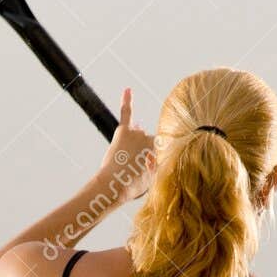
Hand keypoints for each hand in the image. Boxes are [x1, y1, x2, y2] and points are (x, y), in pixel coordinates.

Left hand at [95, 88, 153, 202]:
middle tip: (133, 170)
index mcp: (163, 152)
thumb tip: (148, 143)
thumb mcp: (151, 178)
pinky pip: (127, 112)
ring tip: (126, 161)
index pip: (162, 150)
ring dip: (133, 145)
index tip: (150, 167)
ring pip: (139, 134)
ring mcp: (138, 133)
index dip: (154, 160)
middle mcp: (152, 138)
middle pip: (149, 142)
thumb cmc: (132, 185)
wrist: (113, 186)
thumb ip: (155, 161)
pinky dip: (127, 100)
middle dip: (142, 154)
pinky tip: (128, 89)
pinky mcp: (123, 130)